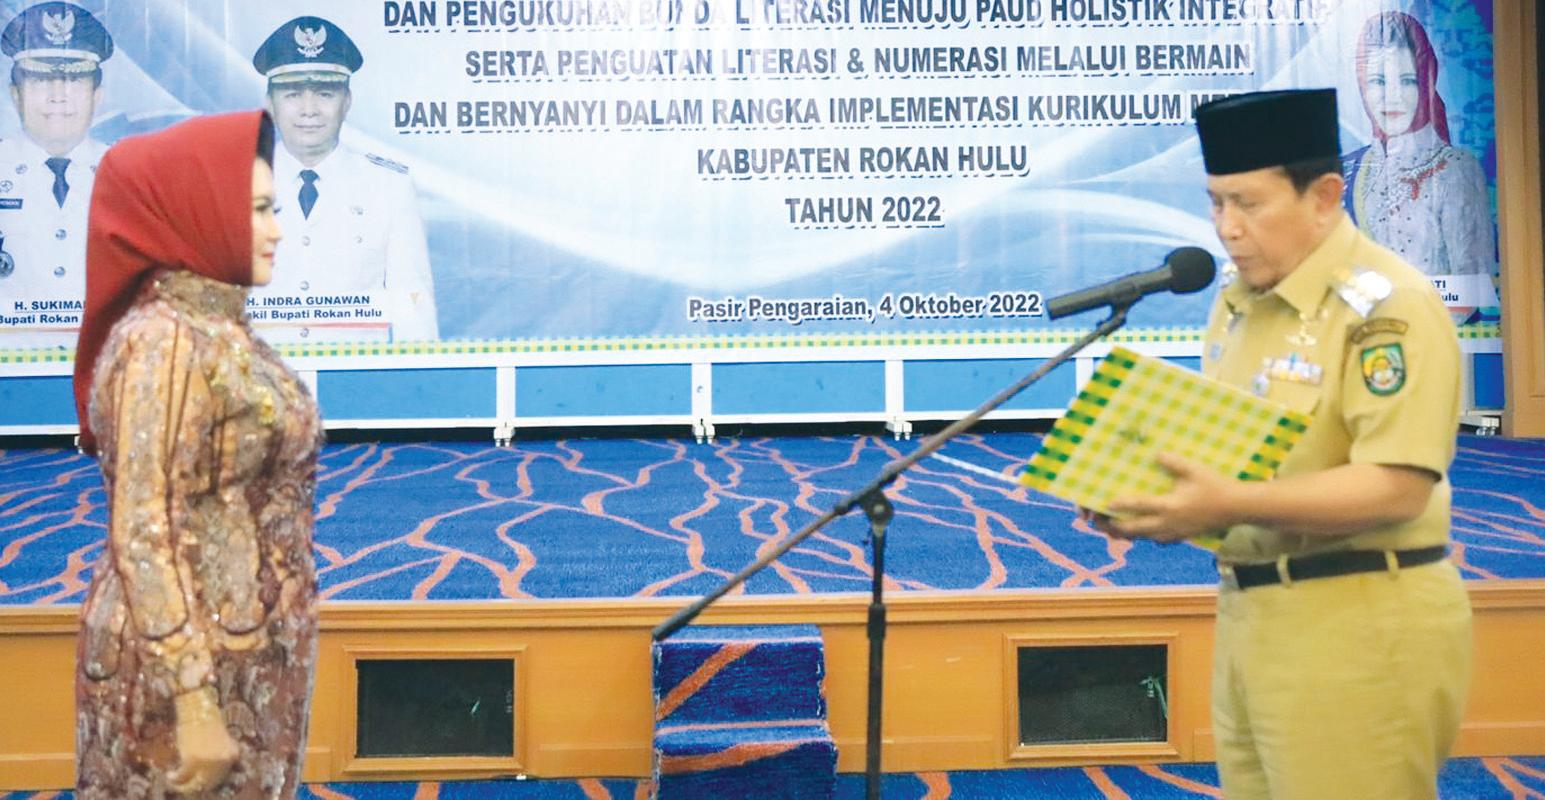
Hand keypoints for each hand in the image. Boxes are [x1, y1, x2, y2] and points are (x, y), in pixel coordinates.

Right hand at [168, 687, 238, 794]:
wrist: (198, 708)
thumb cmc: (208, 721)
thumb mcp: (222, 740)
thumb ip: (220, 756)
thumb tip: (210, 774)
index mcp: (233, 755)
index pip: (221, 778)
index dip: (207, 783)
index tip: (196, 784)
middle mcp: (224, 761)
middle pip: (209, 783)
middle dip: (195, 787)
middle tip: (184, 786)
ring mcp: (209, 762)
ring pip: (196, 784)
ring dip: (184, 786)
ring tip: (175, 782)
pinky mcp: (193, 761)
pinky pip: (183, 777)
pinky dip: (175, 779)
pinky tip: (169, 776)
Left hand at [1099, 453, 1240, 543]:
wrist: (1237, 508)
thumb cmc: (1215, 486)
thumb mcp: (1194, 470)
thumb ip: (1173, 462)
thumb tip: (1155, 454)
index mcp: (1169, 506)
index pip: (1139, 506)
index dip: (1121, 505)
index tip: (1107, 503)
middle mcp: (1169, 523)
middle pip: (1136, 529)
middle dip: (1116, 527)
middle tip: (1100, 523)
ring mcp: (1176, 533)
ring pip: (1146, 537)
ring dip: (1130, 534)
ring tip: (1116, 529)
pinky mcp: (1184, 536)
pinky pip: (1160, 540)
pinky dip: (1149, 537)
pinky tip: (1145, 533)